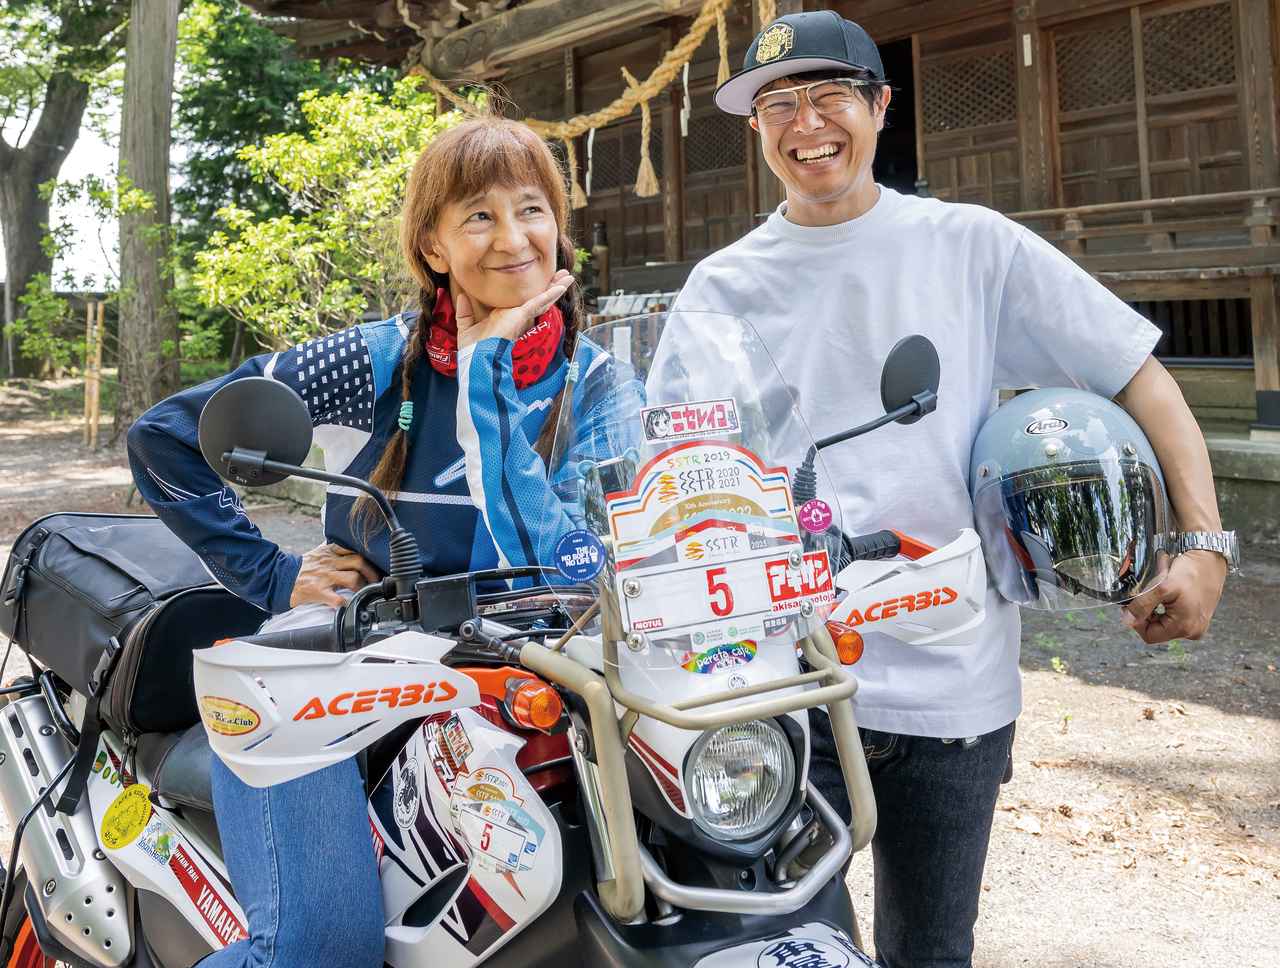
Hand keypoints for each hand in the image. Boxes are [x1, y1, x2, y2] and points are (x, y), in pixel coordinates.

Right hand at [289, 542, 380, 607]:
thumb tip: (346, 543)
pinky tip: (349, 606)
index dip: (368, 557)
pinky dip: (346, 604)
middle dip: (371, 572)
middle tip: (375, 581)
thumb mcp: (318, 553)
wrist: (279, 577)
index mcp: (330, 552)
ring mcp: (324, 577)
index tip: (376, 564)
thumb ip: (333, 549)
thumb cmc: (301, 567)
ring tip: (365, 593)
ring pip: (352, 578)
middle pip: (359, 562)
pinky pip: (337, 599)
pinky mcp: (318, 591)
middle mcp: (329, 562)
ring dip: (362, 587)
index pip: (354, 549)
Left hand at [454, 270, 573, 348]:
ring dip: (555, 287)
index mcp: (504, 316)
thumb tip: (461, 296)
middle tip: (562, 275)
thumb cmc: (472, 348)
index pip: (521, 301)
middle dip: (549, 287)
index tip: (537, 281)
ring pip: (542, 299)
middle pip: (536, 298)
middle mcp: (515, 316)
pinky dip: (551, 294)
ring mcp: (520, 316)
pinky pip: (538, 302)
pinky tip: (562, 286)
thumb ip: (464, 312)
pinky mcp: (521, 316)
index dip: (531, 292)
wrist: (476, 358)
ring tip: (569, 277)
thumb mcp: (465, 326)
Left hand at [1122, 550, 1225, 643]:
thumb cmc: (1191, 571)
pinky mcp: (1198, 616)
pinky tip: (1169, 591)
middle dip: (1148, 610)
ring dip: (1156, 605)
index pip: (1149, 635)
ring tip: (1161, 589)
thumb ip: (1143, 605)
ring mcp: (1197, 624)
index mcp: (1185, 628)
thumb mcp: (1162, 587)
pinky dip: (1166, 603)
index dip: (1137, 620)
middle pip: (1156, 629)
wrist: (1211, 558)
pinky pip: (1174, 615)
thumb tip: (1128, 621)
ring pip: (1163, 620)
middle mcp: (1193, 631)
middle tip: (1150, 591)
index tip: (1132, 604)